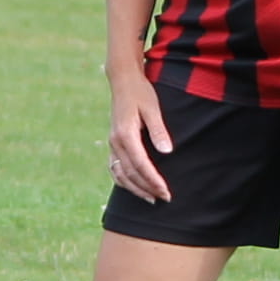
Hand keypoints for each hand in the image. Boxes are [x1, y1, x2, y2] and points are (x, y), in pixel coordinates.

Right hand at [104, 67, 175, 204]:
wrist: (123, 81)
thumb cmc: (141, 93)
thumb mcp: (153, 108)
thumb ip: (159, 131)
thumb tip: (167, 152)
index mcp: (125, 134)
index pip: (139, 164)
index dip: (153, 180)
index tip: (166, 191)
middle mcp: (115, 142)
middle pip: (130, 173)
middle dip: (147, 188)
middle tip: (164, 198)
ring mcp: (112, 144)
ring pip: (120, 174)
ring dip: (135, 189)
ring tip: (151, 199)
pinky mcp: (113, 144)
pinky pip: (114, 168)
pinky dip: (124, 182)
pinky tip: (135, 188)